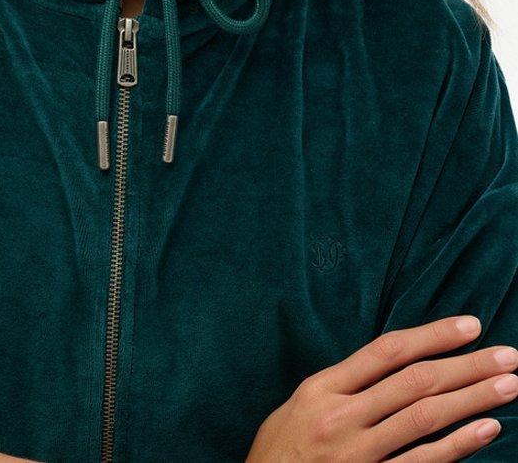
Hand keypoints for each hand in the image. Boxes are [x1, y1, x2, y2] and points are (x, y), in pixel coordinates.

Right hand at [245, 315, 517, 460]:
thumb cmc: (280, 453)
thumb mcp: (300, 407)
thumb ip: (342, 386)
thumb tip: (394, 364)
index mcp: (321, 389)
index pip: (386, 351)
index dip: (432, 336)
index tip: (470, 325)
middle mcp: (341, 417)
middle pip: (414, 381)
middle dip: (466, 365)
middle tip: (508, 354)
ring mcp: (358, 455)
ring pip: (425, 417)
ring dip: (473, 398)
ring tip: (508, 384)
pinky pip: (423, 462)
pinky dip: (459, 444)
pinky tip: (487, 429)